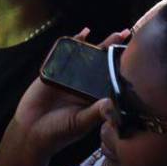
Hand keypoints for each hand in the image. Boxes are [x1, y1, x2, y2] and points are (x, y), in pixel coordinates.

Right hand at [11, 29, 128, 154]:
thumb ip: (96, 112)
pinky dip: (72, 43)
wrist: (31, 131)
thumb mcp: (81, 123)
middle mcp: (83, 86)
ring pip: (84, 57)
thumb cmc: (59, 132)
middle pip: (100, 63)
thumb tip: (112, 102)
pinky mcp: (51, 72)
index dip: (122, 67)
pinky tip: (82, 34)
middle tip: (127, 34)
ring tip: (113, 33)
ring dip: (97, 44)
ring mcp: (68, 78)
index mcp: (94, 98)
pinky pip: (62, 55)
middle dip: (113, 49)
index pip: (111, 78)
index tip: (136, 56)